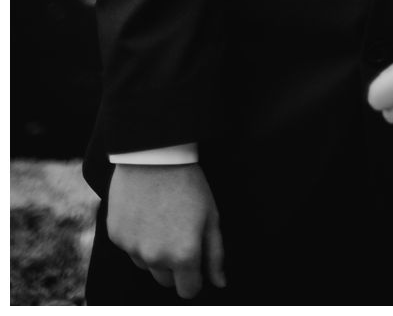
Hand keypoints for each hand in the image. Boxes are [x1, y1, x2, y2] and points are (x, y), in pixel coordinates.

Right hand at [105, 163, 225, 298]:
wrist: (154, 159)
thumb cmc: (190, 186)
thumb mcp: (211, 218)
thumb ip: (215, 255)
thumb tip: (219, 282)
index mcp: (183, 255)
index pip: (188, 290)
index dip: (195, 279)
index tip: (198, 264)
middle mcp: (155, 258)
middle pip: (166, 281)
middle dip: (176, 267)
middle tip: (182, 236)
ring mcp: (132, 249)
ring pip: (147, 266)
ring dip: (156, 254)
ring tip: (165, 221)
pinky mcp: (116, 238)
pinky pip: (130, 250)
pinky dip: (139, 240)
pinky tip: (147, 215)